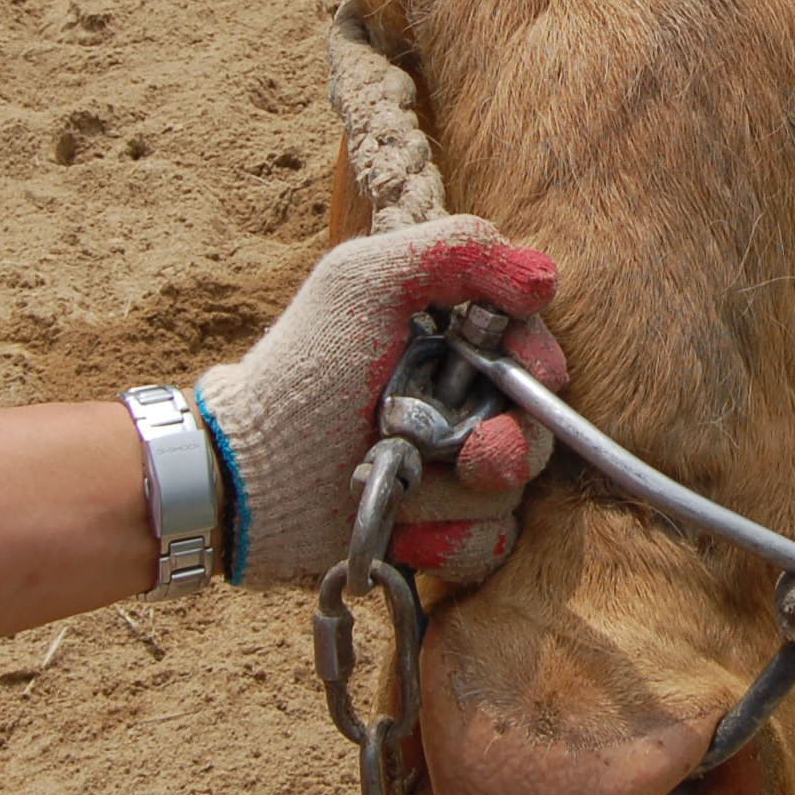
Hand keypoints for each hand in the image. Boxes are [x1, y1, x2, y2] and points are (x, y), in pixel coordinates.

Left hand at [196, 216, 562, 585]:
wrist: (249, 478)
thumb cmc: (303, 371)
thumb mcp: (365, 280)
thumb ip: (457, 250)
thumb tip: (545, 278)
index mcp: (451, 340)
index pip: (532, 348)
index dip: (538, 363)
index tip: (534, 375)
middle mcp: (459, 404)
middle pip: (538, 426)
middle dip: (509, 445)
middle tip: (472, 456)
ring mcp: (449, 471)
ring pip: (511, 492)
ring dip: (455, 495)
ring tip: (401, 487)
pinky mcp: (438, 530)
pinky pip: (484, 544)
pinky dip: (446, 540)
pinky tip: (404, 530)